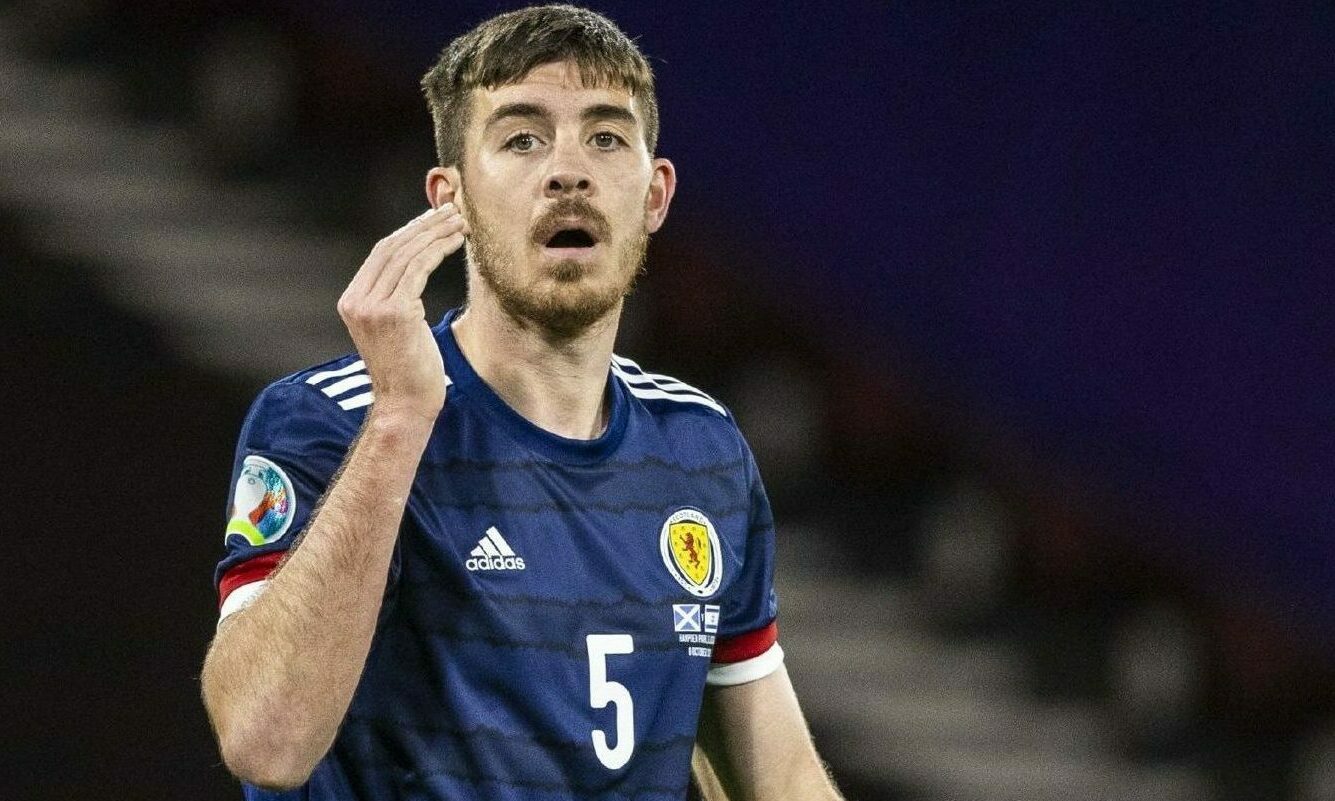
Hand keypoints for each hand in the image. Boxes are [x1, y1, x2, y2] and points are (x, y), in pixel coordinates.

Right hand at [336, 203, 468, 422]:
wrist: (405, 405)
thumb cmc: (409, 371)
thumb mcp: (395, 328)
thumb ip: (395, 298)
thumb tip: (414, 267)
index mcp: (352, 301)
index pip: (381, 254)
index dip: (410, 231)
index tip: (434, 219)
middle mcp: (356, 300)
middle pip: (392, 248)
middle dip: (424, 225)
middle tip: (452, 211)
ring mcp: (372, 306)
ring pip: (408, 254)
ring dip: (436, 233)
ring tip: (460, 222)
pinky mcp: (394, 312)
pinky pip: (419, 268)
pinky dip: (439, 249)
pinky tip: (457, 241)